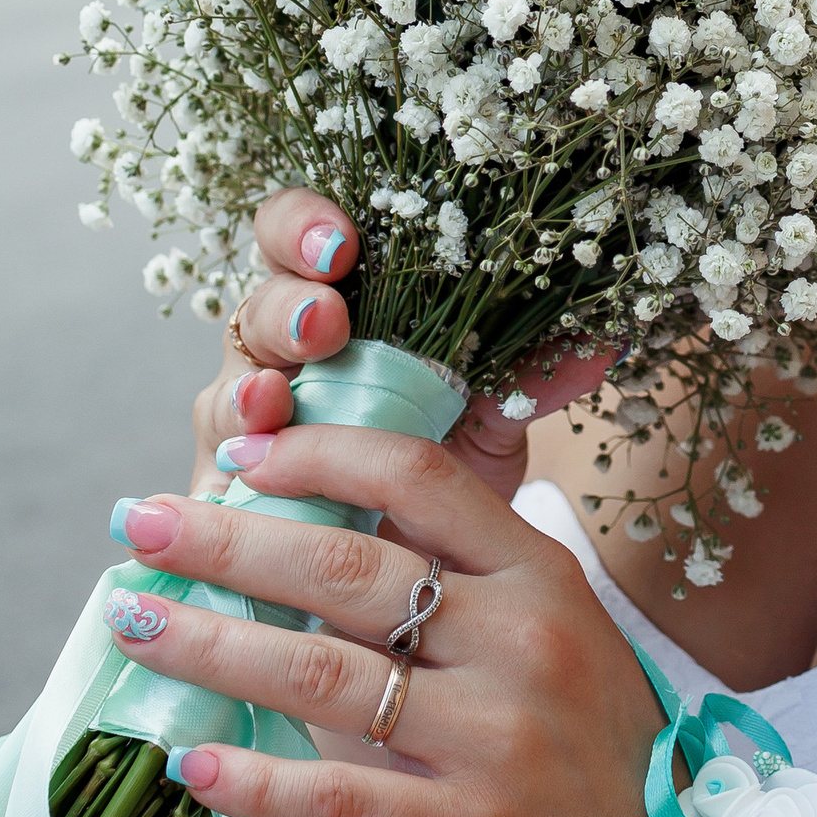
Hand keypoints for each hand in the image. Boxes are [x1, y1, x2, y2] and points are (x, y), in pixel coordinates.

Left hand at [106, 422, 666, 816]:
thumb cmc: (589, 742)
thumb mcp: (555, 631)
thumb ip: (460, 579)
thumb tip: (314, 527)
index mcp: (541, 575)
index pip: (417, 478)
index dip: (317, 454)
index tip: (234, 453)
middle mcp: (521, 643)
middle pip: (345, 568)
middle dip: (223, 539)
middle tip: (137, 525)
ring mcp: (496, 739)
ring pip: (323, 674)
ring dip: (210, 642)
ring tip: (131, 622)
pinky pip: (338, 798)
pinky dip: (256, 782)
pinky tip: (190, 762)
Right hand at [192, 187, 614, 505]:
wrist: (418, 589)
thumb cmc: (442, 482)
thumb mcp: (489, 426)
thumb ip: (525, 380)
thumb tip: (603, 344)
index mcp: (338, 316)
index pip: (299, 240)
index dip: (305, 227)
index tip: (344, 241)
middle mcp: (280, 364)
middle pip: (257, 309)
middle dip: (285, 307)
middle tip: (324, 322)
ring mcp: (243, 436)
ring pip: (228, 396)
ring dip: (248, 394)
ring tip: (273, 399)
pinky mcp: (226, 511)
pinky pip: (213, 492)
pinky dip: (225, 489)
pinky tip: (240, 489)